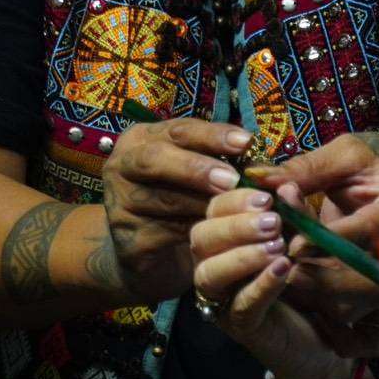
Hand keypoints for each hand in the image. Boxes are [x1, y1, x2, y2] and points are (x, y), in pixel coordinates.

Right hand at [101, 118, 253, 301]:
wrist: (145, 248)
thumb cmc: (180, 196)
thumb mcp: (196, 171)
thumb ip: (219, 160)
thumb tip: (260, 163)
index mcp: (141, 139)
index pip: (178, 130)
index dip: (213, 135)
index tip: (246, 142)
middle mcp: (121, 166)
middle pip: (155, 159)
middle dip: (196, 168)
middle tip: (231, 179)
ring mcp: (119, 204)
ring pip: (164, 199)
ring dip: (205, 204)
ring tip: (239, 208)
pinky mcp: (126, 239)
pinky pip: (167, 232)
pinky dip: (197, 231)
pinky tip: (222, 231)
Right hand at [190, 185, 378, 378]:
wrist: (332, 330)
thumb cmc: (315, 273)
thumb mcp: (308, 234)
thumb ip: (297, 213)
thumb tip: (285, 185)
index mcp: (229, 238)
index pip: (212, 210)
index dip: (233, 199)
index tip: (266, 195)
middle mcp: (218, 266)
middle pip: (201, 239)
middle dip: (234, 224)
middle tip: (272, 220)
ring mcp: (225, 299)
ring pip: (209, 274)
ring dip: (242, 254)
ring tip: (278, 246)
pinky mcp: (243, 327)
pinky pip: (240, 305)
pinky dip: (261, 284)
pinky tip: (284, 268)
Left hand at [252, 133, 378, 335]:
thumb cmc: (372, 167)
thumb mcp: (345, 155)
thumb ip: (307, 168)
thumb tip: (257, 178)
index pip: (370, 232)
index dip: (330, 240)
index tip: (293, 244)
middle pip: (363, 282)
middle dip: (317, 276)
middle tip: (281, 262)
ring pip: (350, 304)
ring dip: (308, 290)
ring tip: (278, 268)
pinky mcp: (372, 296)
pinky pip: (340, 311)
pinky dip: (309, 300)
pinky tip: (287, 278)